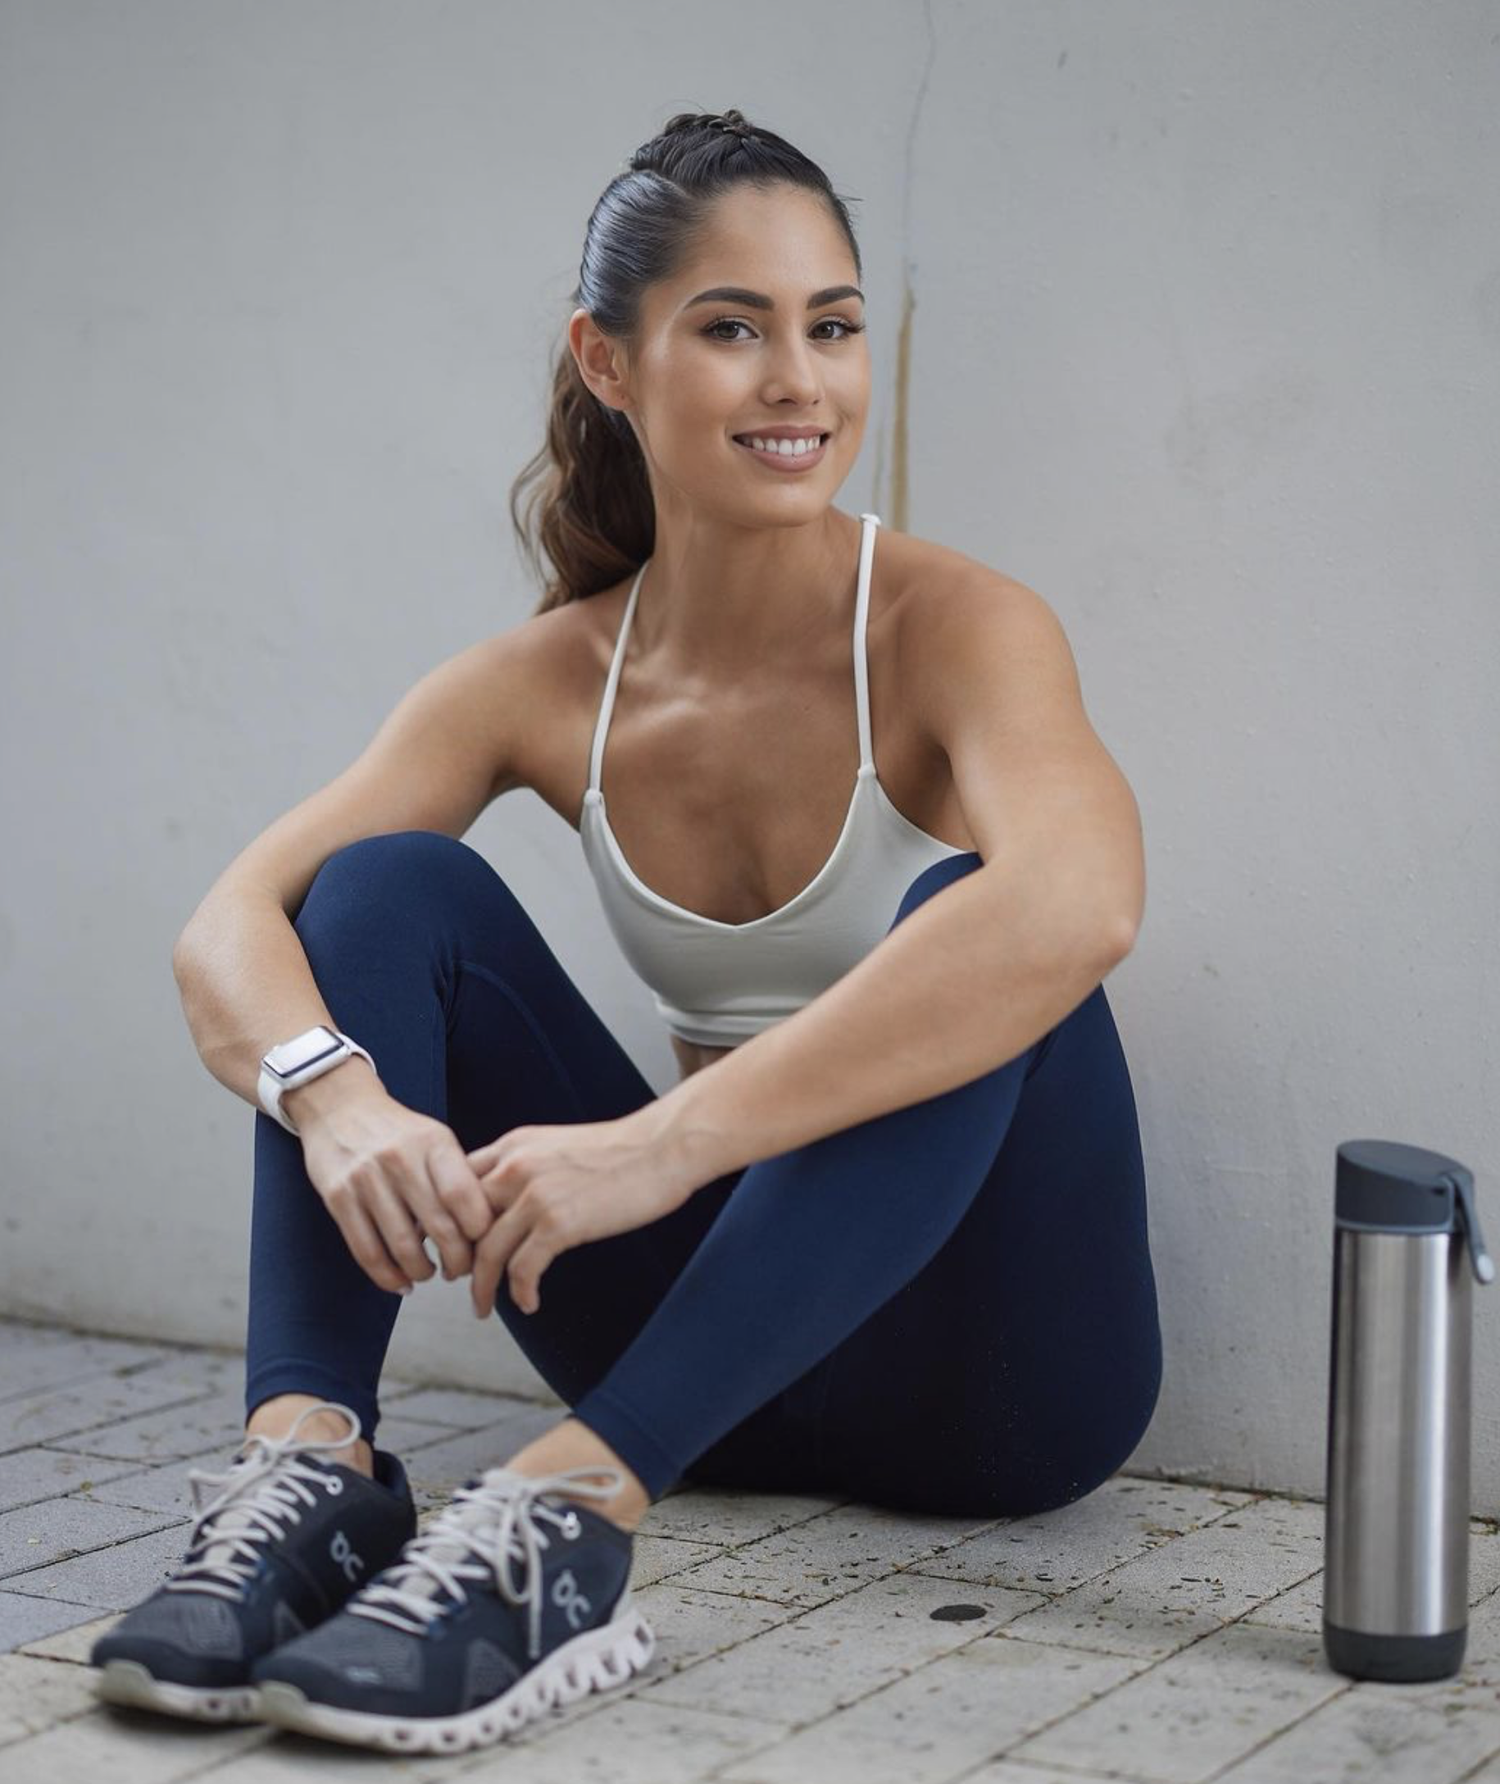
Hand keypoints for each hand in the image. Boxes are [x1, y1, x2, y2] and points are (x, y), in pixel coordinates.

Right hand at [296, 1082, 492, 1294]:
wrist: (340, 1108)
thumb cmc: (398, 1132)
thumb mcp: (436, 1139)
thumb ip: (459, 1177)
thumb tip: (487, 1230)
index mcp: (434, 1144)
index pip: (465, 1196)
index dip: (480, 1232)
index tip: (484, 1245)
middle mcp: (401, 1160)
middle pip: (440, 1227)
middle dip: (456, 1261)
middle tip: (459, 1270)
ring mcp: (367, 1179)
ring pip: (402, 1246)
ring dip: (421, 1272)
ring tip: (428, 1273)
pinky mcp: (339, 1198)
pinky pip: (366, 1251)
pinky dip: (387, 1277)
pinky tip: (400, 1282)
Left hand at [463, 1112, 707, 1318]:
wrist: (663, 1147)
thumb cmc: (620, 1150)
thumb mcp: (557, 1146)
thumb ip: (526, 1167)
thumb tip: (509, 1202)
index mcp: (512, 1146)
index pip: (456, 1186)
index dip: (447, 1220)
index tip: (450, 1246)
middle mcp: (514, 1168)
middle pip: (462, 1223)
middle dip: (456, 1257)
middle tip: (459, 1280)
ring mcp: (535, 1196)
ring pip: (486, 1252)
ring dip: (482, 1287)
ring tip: (483, 1307)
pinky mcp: (559, 1223)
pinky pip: (522, 1270)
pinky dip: (520, 1293)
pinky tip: (529, 1303)